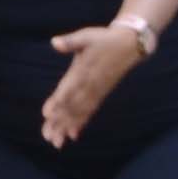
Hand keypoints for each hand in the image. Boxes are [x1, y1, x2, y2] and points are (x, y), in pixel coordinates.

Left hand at [37, 21, 155, 148]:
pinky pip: (89, 110)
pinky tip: (72, 135)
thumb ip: (71, 42)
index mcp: (84, 70)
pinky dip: (80, 122)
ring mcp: (96, 91)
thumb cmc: (104, 39)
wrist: (130, 45)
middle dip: (60, 122)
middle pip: (72, 106)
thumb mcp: (87, 36)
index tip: (47, 114)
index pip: (69, 88)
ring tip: (56, 142)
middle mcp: (90, 84)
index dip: (58, 101)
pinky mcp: (100, 93)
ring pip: (80, 112)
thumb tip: (55, 42)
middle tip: (48, 137)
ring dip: (68, 127)